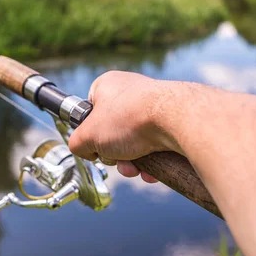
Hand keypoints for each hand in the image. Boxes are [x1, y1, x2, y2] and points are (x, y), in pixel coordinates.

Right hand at [69, 71, 183, 182]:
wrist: (177, 119)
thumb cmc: (130, 118)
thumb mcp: (88, 135)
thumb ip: (77, 143)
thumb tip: (83, 150)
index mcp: (107, 86)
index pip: (90, 111)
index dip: (90, 133)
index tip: (95, 143)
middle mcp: (131, 92)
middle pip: (114, 131)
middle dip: (114, 154)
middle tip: (117, 159)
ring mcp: (154, 106)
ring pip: (135, 143)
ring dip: (132, 162)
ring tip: (136, 168)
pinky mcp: (172, 121)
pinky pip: (156, 147)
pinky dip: (152, 162)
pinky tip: (153, 170)